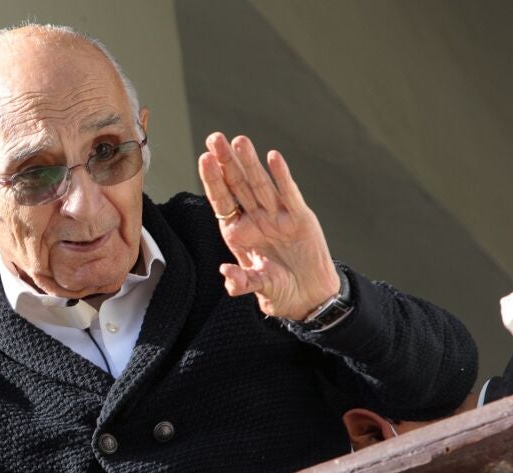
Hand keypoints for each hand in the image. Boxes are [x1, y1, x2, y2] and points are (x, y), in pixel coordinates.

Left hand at [197, 133, 341, 320]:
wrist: (308, 295)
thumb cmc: (279, 289)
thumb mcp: (258, 287)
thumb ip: (242, 281)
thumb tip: (226, 273)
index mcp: (238, 232)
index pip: (222, 200)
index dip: (213, 180)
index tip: (204, 159)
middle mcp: (255, 219)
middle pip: (237, 185)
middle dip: (226, 161)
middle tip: (215, 137)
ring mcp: (276, 216)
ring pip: (260, 183)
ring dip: (250, 162)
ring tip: (239, 141)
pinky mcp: (299, 217)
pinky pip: (288, 194)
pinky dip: (282, 176)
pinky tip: (273, 158)